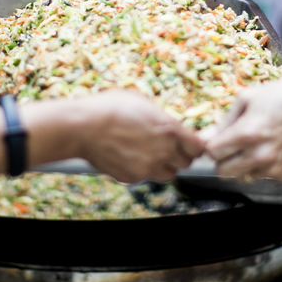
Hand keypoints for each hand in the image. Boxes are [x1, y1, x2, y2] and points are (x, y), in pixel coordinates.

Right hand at [75, 92, 204, 181]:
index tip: (190, 144)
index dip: (194, 146)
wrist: (83, 126)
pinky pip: (145, 177)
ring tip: (148, 153)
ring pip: (168, 174)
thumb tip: (172, 127)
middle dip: (179, 156)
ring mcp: (148, 167)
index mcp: (170, 130)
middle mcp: (163, 151)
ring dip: (163, 166)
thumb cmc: (110, 108)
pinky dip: (142, 170)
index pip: (198, 148)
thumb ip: (163, 119)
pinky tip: (130, 156)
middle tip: (167, 147)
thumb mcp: (143, 104)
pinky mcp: (133, 177)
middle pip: (185, 163)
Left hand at [206, 77, 281, 181]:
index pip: (212, 152)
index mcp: (246, 133)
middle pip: (223, 172)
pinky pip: (266, 178)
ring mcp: (274, 168)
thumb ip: (226, 119)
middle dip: (224, 160)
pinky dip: (267, 168)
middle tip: (234, 147)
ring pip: (244, 177)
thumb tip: (207, 135)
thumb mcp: (251, 96)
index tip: (219, 140)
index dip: (213, 144)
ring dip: (245, 165)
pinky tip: (275, 151)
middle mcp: (259, 155)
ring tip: (259, 146)